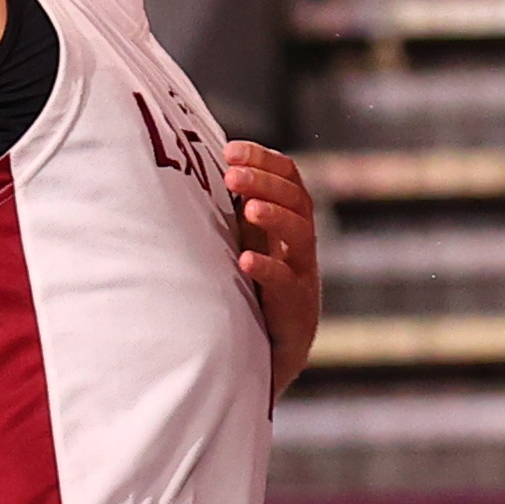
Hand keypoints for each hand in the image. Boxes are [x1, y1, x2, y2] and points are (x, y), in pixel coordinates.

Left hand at [226, 140, 320, 386]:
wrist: (271, 353)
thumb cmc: (253, 290)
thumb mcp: (249, 242)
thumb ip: (238, 211)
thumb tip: (203, 168)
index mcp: (289, 222)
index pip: (290, 177)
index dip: (265, 160)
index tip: (231, 150)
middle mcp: (300, 243)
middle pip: (297, 199)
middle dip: (265, 181)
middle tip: (231, 174)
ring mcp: (302, 274)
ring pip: (301, 233)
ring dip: (275, 215)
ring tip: (249, 208)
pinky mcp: (295, 306)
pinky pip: (286, 283)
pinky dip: (267, 268)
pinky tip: (245, 260)